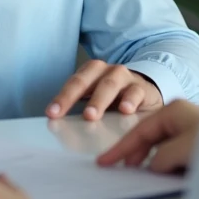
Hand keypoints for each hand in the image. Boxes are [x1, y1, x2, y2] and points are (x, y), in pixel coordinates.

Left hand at [45, 60, 162, 120]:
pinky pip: (135, 92)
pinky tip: (125, 110)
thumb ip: (83, 109)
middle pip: (86, 81)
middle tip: (61, 113)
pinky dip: (130, 100)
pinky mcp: (142, 89)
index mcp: (91, 72)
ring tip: (90, 115)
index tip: (51, 113)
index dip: (62, 98)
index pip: (73, 83)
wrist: (147, 91)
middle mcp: (106, 71)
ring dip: (98, 100)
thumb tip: (62, 127)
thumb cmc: (116, 97)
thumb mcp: (97, 99)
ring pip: (109, 85)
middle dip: (73, 96)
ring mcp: (125, 78)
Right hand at [96, 99, 198, 172]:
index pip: (139, 130)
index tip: (105, 161)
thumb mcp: (182, 149)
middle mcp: (182, 116)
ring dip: (151, 160)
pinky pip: (174, 153)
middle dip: (134, 153)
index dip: (120, 148)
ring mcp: (191, 129)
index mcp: (174, 110)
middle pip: (149, 136)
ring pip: (162, 146)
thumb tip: (152, 166)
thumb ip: (160, 157)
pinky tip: (164, 172)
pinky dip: (165, 163)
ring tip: (142, 173)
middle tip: (120, 169)